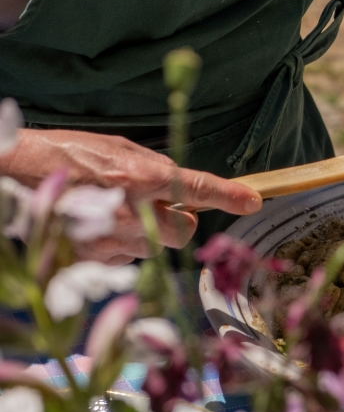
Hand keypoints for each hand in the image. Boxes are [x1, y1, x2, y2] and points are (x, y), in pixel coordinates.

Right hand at [0, 130, 262, 264]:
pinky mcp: (89, 263)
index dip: (228, 195)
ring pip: (154, 250)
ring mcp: (107, 241)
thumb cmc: (66, 155)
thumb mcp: (117, 148)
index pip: (195, 187)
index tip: (252, 201)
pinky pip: (124, 263)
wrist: (12, 173)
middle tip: (156, 209)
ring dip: (145, 236)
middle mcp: (127, 211)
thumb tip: (182, 182)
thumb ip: (153, 168)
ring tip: (112, 213)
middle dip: (177, 223)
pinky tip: (95, 229)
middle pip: (183, 233)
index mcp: (138, 176)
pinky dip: (118, 249)